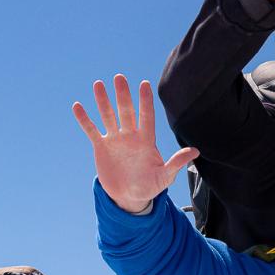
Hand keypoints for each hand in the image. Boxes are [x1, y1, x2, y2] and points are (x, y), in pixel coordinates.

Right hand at [72, 75, 197, 213]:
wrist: (129, 197)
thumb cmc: (150, 186)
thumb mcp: (164, 177)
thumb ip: (176, 163)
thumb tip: (196, 151)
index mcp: (146, 140)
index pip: (146, 117)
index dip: (145, 101)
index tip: (144, 84)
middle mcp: (130, 136)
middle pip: (126, 112)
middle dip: (123, 95)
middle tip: (119, 77)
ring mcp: (115, 140)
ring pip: (108, 116)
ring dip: (103, 101)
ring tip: (98, 84)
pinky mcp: (101, 147)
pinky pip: (92, 130)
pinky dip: (84, 119)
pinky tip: (78, 106)